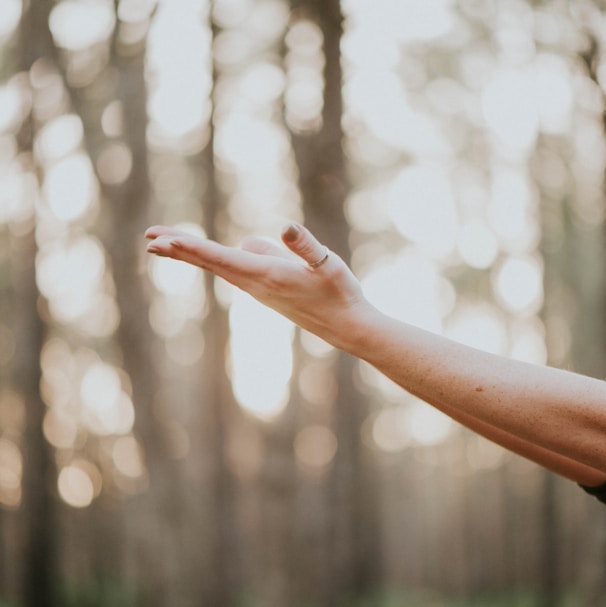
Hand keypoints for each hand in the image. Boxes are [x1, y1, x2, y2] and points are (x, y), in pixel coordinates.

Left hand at [145, 223, 371, 347]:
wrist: (346, 326)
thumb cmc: (340, 294)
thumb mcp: (328, 265)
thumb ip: (306, 247)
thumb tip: (285, 227)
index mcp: (268, 275)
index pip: (222, 258)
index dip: (192, 248)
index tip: (164, 241)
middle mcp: (256, 284)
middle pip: (210, 263)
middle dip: (179, 250)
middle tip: (149, 239)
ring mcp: (259, 289)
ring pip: (219, 266)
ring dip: (191, 254)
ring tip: (166, 243)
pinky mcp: (266, 290)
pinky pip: (232, 270)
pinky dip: (212, 260)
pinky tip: (213, 255)